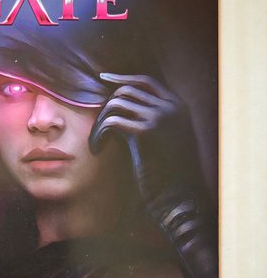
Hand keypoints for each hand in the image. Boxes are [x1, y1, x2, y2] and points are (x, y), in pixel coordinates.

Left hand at [89, 72, 200, 210]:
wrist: (180, 198)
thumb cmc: (170, 176)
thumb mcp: (168, 141)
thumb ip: (154, 120)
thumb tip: (121, 106)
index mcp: (178, 107)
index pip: (145, 81)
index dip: (122, 78)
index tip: (103, 79)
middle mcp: (170, 107)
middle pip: (126, 91)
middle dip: (106, 108)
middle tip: (99, 130)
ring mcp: (159, 117)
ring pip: (115, 104)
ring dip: (99, 123)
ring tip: (97, 143)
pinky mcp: (145, 133)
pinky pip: (110, 122)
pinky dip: (98, 135)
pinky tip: (97, 150)